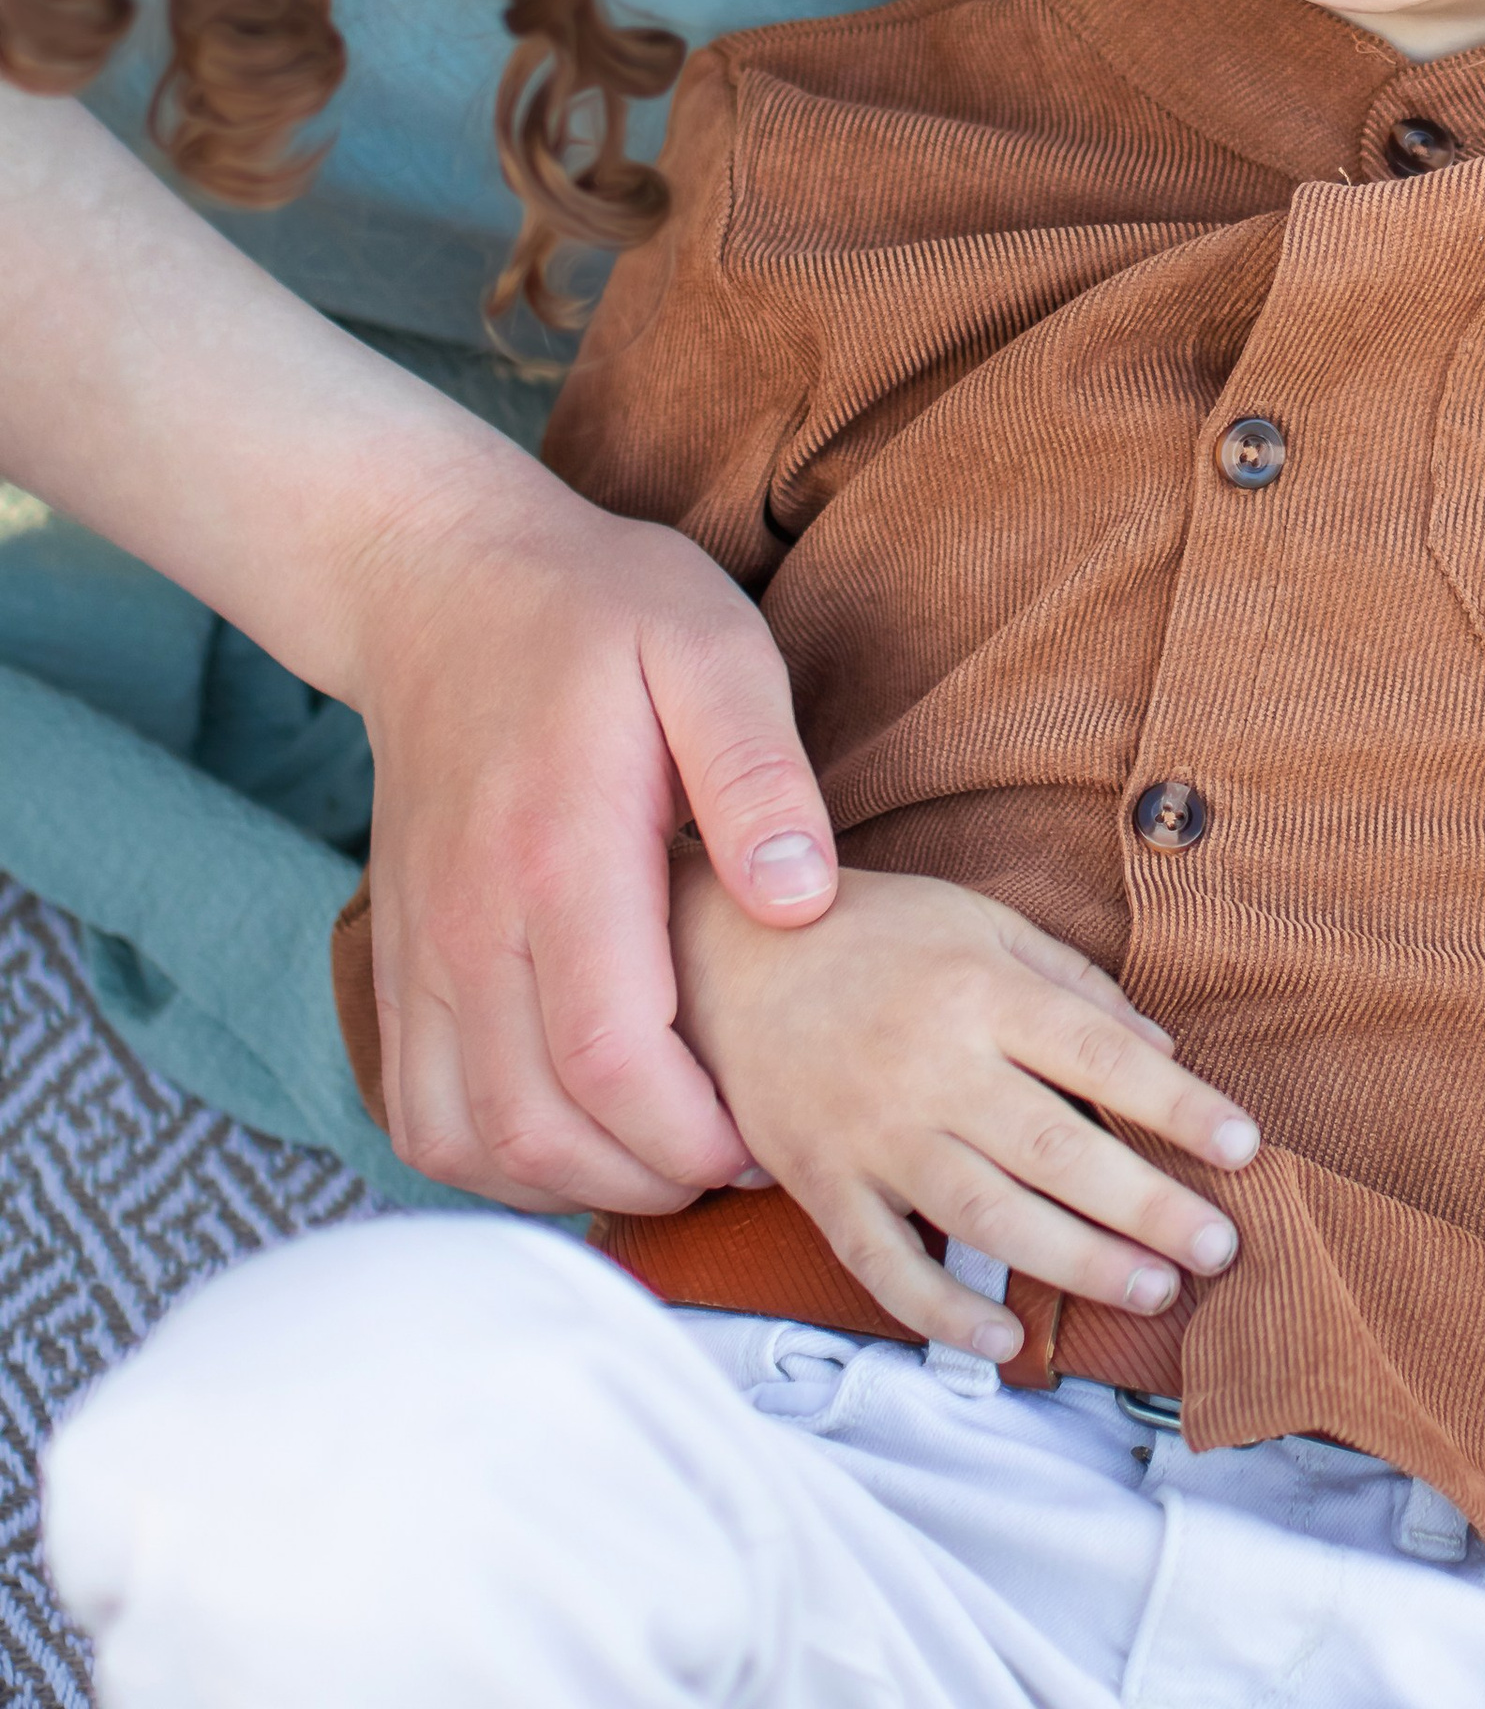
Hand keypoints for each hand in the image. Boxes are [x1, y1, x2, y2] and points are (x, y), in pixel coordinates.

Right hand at [0, 87, 841, 1216]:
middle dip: (653, 1177)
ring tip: (671, 1147)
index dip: (695, 1131)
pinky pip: (424, 1117)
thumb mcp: (712, 645)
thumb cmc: (599, 612)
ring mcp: (420, 951)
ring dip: (576, 1182)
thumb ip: (759, 770)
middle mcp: (470, 919)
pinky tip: (584, 1132)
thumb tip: (802, 904)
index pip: (611, 1055)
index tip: (771, 1130)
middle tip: (741, 1149)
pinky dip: (501, 1162)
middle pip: (540, 1127)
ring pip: (471, 1143)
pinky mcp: (398, 968)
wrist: (440, 586)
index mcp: (558, 848)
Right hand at [670, 857, 1260, 1360]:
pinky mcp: (822, 1185)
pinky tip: (1007, 1336)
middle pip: (1057, 1150)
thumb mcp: (977, 920)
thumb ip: (1070, 983)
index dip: (1179, 1107)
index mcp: (978, 991)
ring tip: (1155, 1291)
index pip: (1100, 1056)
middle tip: (1219, 1248)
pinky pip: (886, 1265)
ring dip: (1078, 1262)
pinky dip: (945, 1312)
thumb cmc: (873, 932)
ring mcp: (873, 1133)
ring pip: (988, 1216)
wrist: (723, 954)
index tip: (1245, 1147)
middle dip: (1148, 1206)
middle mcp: (931, 1067)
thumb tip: (1161, 1052)